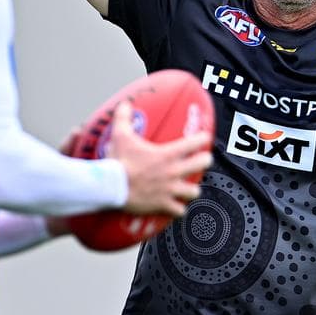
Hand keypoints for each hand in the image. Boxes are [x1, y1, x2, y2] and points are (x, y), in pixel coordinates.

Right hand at [103, 101, 212, 216]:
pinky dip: (177, 209)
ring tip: (188, 187)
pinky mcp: (163, 205)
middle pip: (202, 164)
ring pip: (194, 191)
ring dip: (191, 189)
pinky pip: (178, 211)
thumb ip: (124, 117)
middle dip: (204, 161)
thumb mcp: (121, 135)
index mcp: (167, 154)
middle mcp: (173, 171)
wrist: (111, 186)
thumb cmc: (119, 161)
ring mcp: (170, 190)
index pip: (195, 142)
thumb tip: (125, 103)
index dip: (202, 138)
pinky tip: (176, 207)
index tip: (204, 137)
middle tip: (202, 160)